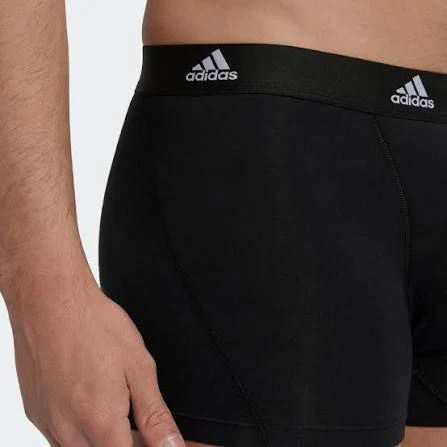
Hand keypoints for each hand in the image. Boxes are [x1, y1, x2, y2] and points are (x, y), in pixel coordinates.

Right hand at [7, 277, 184, 446]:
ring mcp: (48, 424)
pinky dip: (81, 427)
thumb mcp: (139, 368)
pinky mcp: (36, 412)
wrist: (51, 302)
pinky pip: (61, 436)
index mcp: (101, 424)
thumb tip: (172, 445)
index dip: (150, 446)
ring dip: (104, 436)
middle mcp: (69, 432)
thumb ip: (155, 415)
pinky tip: (90, 397)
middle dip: (128, 441)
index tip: (158, 437)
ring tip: (115, 400)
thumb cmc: (94, 327)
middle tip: (138, 414)